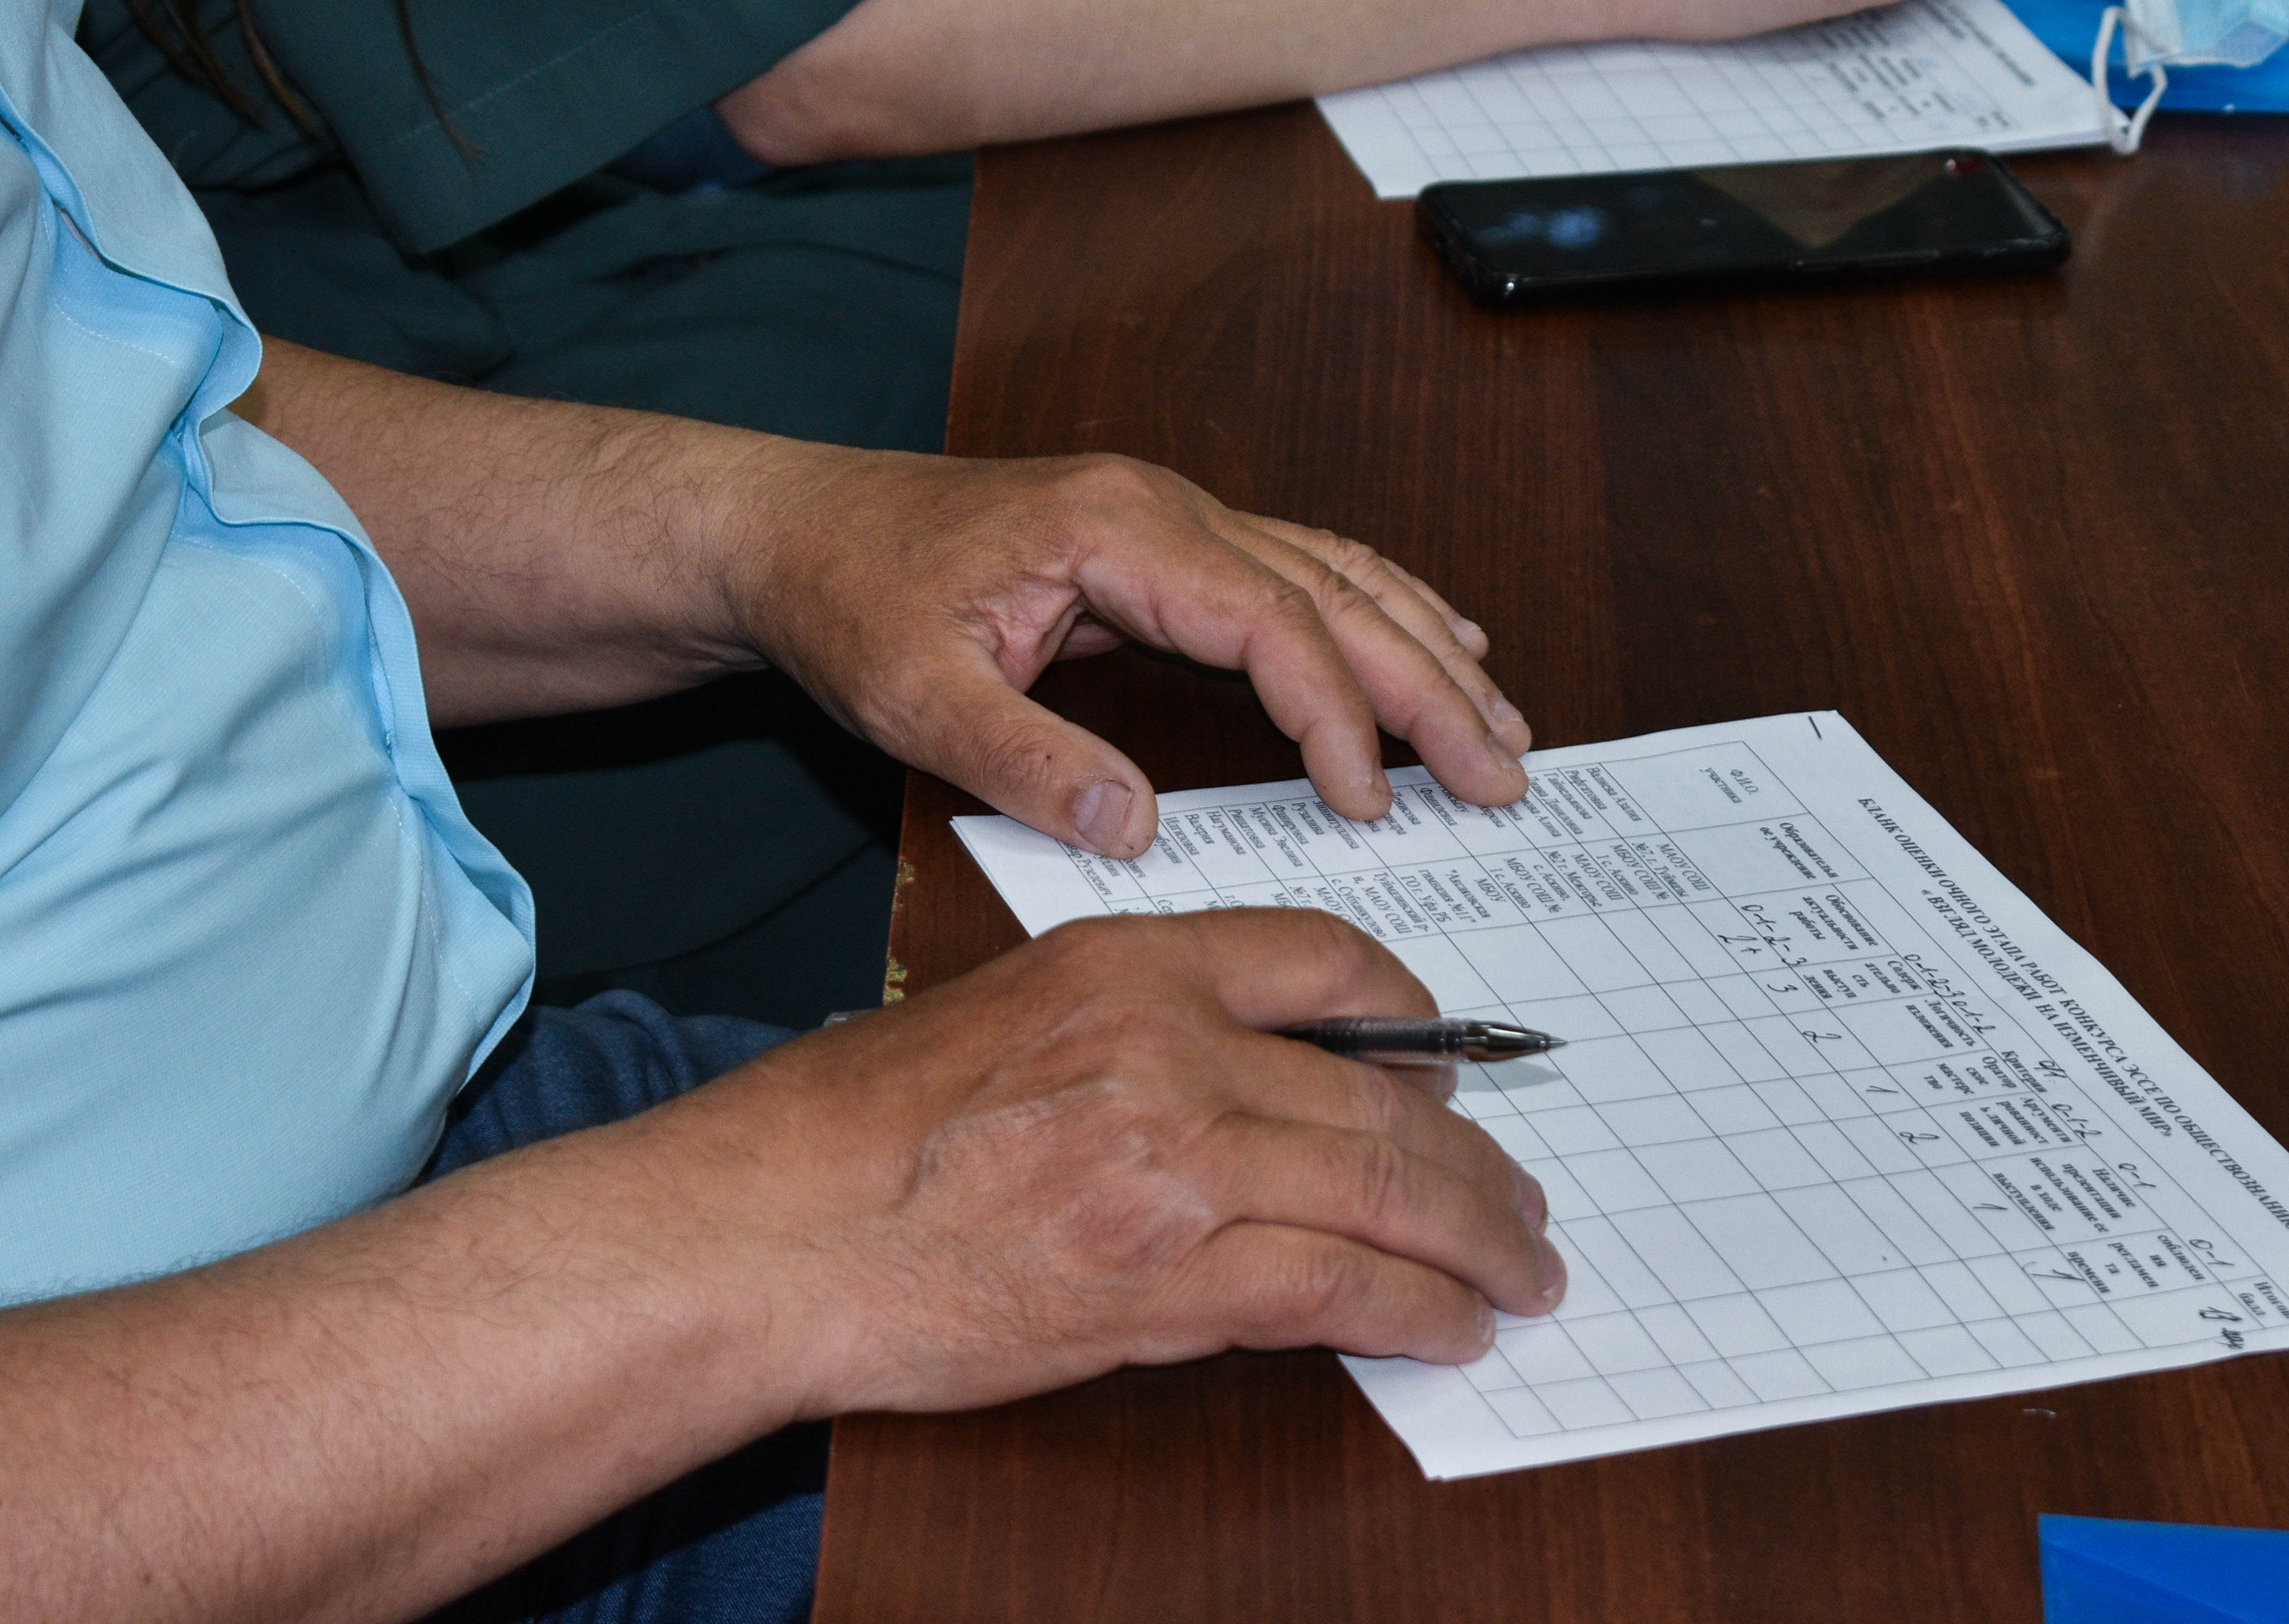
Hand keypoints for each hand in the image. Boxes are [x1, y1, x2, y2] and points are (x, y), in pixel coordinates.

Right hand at [628, 908, 1567, 1415]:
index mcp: (1126, 964)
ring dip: (1479, 1242)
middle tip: (1521, 1199)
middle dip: (1476, 1159)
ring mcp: (1173, 1169)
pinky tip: (1452, 1329)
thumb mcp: (1000, 1011)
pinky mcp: (1161, 1285)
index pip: (1326, 959)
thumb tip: (1244, 1070)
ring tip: (1520, 1272)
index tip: (1449, 1062)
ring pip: (1388, 1191)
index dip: (1412, 1014)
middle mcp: (1170, 1051)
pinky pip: (1337, 1291)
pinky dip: (1417, 1313)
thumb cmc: (851, 1129)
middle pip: (1383, 1094)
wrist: (767, 1233)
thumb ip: (1128, 1024)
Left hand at [721, 448, 1529, 855]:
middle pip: (1333, 592)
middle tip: (1506, 768)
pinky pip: (1299, 569)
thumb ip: (1024, 762)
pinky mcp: (1160, 543)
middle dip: (1428, 683)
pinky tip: (1429, 639)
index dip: (1336, 714)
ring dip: (1422, 644)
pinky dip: (1375, 609)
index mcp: (1118, 532)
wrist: (796, 530)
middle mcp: (1164, 508)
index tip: (1373, 801)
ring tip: (1500, 715)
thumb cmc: (849, 598)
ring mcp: (1169, 517)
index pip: (1272, 623)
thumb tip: (1133, 829)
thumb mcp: (913, 695)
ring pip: (1334, 573)